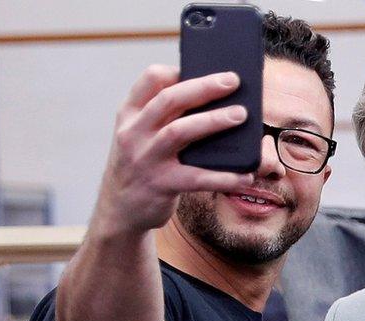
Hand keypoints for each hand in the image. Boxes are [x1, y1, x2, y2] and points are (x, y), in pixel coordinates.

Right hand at [94, 64, 253, 235]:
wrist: (119, 210)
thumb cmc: (142, 164)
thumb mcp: (140, 135)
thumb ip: (164, 116)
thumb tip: (214, 99)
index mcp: (129, 114)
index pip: (150, 80)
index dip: (177, 70)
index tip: (202, 67)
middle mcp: (133, 133)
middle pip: (169, 101)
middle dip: (203, 88)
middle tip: (233, 81)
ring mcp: (146, 159)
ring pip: (179, 132)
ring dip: (213, 121)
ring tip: (241, 115)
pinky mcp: (161, 185)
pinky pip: (196, 178)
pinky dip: (223, 176)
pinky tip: (245, 175)